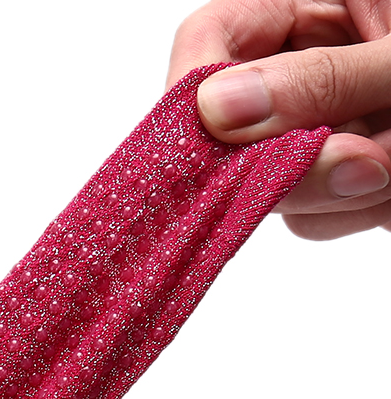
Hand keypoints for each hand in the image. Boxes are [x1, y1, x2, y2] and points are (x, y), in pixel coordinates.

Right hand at [169, 0, 390, 238]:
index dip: (196, 95)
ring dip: (334, 193)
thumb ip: (320, 80)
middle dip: (286, 163)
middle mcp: (303, 64)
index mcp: (313, 2)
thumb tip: (217, 111)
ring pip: (267, 187)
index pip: (210, 40)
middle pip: (229, 130)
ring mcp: (316, 124)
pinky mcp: (335, 177)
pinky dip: (353, 213)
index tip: (219, 140)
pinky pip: (307, 217)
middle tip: (364, 165)